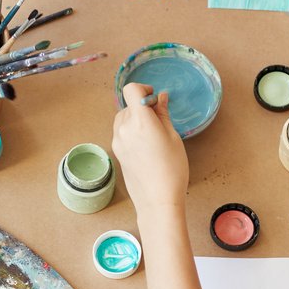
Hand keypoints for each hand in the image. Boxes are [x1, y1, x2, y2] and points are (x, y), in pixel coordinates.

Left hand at [113, 82, 187, 215]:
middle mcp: (124, 129)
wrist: (157, 199)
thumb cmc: (171, 170)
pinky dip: (131, 131)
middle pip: (129, 105)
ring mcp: (117, 140)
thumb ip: (163, 114)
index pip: (131, 90)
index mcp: (140, 122)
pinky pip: (121, 131)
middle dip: (143, 107)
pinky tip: (145, 146)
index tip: (153, 99)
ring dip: (135, 119)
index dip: (143, 89)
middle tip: (159, 121)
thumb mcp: (173, 137)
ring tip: (152, 136)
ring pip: (123, 118)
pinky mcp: (116, 151)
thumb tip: (160, 98)